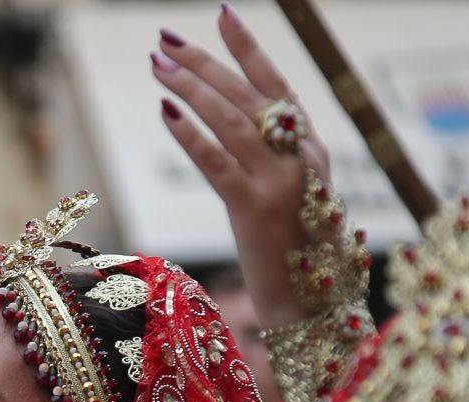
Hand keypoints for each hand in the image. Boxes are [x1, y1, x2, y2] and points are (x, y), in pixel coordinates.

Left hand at [152, 8, 330, 328]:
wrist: (308, 306)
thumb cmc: (295, 252)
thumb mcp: (294, 194)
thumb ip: (276, 156)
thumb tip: (240, 119)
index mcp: (312, 148)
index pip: (277, 84)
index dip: (248, 47)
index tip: (222, 13)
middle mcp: (300, 157)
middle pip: (247, 95)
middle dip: (205, 62)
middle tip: (166, 39)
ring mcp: (279, 181)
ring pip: (230, 120)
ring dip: (191, 87)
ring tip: (157, 65)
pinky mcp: (254, 209)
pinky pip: (216, 162)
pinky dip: (190, 135)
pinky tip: (165, 112)